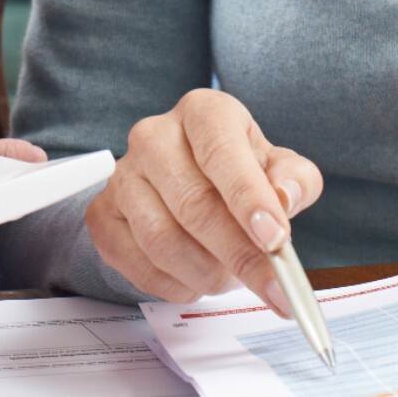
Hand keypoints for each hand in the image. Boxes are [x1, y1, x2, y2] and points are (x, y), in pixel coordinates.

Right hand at [86, 88, 322, 311]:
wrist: (183, 181)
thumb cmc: (235, 172)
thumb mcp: (277, 167)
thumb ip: (294, 179)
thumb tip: (285, 196)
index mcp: (202, 112)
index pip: (220, 151)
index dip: (248, 198)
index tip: (276, 239)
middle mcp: (154, 136)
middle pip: (193, 204)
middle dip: (239, 253)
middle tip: (272, 285)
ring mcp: (122, 176)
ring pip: (164, 241)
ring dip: (208, 273)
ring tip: (231, 276)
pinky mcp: (103, 216)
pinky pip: (140, 265)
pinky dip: (177, 285)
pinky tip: (197, 278)